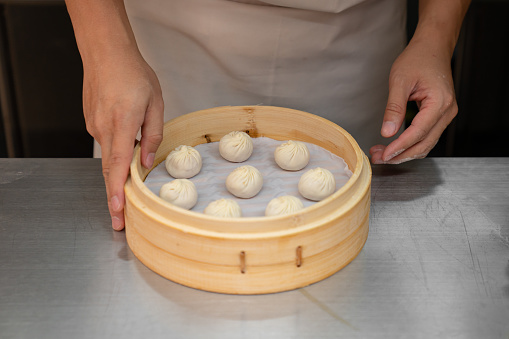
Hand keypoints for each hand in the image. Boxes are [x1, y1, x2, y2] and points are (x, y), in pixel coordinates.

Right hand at [83, 48, 163, 230]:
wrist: (106, 52)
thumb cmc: (134, 73)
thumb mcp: (155, 102)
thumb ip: (153, 134)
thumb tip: (145, 162)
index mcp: (123, 123)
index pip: (118, 165)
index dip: (117, 191)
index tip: (117, 211)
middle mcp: (104, 128)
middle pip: (108, 171)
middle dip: (113, 198)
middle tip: (118, 221)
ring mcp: (94, 126)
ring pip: (107, 158)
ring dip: (116, 177)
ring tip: (127, 192)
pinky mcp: (91, 122)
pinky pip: (106, 143)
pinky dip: (115, 153)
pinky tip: (125, 147)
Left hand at [370, 37, 457, 163]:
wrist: (432, 47)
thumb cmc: (418, 58)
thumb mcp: (400, 81)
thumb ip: (394, 108)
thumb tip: (387, 132)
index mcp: (440, 102)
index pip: (418, 133)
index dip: (400, 147)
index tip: (383, 155)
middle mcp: (447, 112)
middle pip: (424, 144)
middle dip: (400, 155)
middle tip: (377, 158)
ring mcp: (445, 115)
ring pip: (426, 144)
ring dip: (404, 152)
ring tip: (381, 153)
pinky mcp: (439, 116)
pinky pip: (426, 136)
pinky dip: (410, 144)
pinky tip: (393, 146)